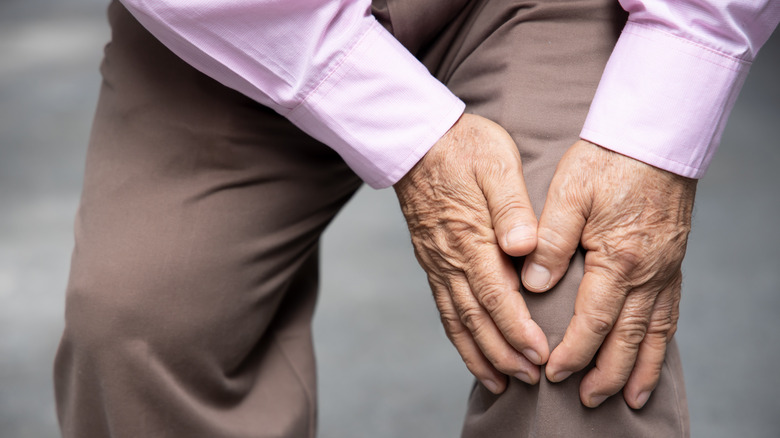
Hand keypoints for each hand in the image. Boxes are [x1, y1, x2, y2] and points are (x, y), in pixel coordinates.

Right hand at [394, 113, 548, 392]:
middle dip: (504, 353)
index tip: (540, 355)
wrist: (417, 140)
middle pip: (476, 318)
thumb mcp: (496, 163)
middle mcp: (450, 258)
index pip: (495, 295)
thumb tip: (523, 246)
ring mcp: (437, 263)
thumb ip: (512, 207)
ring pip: (457, 320)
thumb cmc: (464, 147)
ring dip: (481, 354)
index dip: (517, 329)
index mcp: (470, 236)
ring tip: (503, 383)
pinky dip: (459, 338)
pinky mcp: (432, 262)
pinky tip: (473, 353)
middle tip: (531, 379)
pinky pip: (443, 308)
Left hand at [521, 140, 696, 408]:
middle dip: (606, 373)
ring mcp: (666, 269)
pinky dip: (661, 341)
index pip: (593, 322)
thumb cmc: (607, 160)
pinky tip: (652, 353)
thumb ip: (549, 240)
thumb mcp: (569, 193)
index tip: (553, 372)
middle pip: (627, 338)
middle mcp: (648, 272)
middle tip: (588, 400)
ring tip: (629, 398)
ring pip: (655, 332)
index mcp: (618, 258)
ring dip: (639, 368)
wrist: (654, 136)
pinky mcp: (673, 261)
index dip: (573, 352)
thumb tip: (533, 285)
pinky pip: (671, 312)